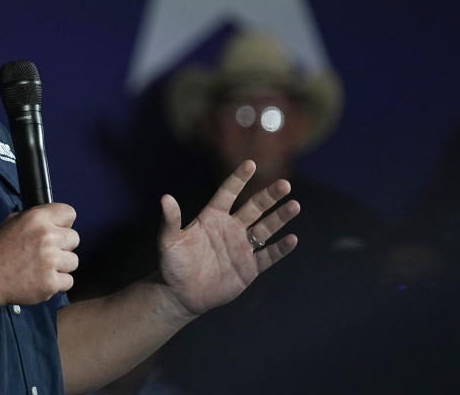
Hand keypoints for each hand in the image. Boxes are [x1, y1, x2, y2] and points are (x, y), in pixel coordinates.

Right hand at [0, 202, 79, 305]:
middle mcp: (47, 237)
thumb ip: (36, 217)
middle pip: (75, 238)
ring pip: (73, 261)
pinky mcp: (51, 282)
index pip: (69, 213)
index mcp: (37, 219)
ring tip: (43, 267)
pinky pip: (68, 281)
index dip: (64, 223)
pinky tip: (42, 279)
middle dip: (63, 245)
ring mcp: (50, 261)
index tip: (58, 230)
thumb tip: (54, 218)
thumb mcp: (13, 221)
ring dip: (61, 265)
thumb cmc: (0, 250)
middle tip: (48, 252)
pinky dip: (57, 283)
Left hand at [157, 160, 298, 317]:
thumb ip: (171, 220)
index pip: (228, 193)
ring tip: (294, 205)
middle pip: (253, 207)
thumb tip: (165, 198)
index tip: (250, 164)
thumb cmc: (172, 264)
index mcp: (212, 217)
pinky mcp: (249, 268)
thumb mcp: (169, 241)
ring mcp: (241, 248)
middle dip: (269, 196)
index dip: (238, 179)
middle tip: (285, 184)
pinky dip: (280, 248)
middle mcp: (230, 228)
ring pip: (265, 228)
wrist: (181, 294)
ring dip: (280, 217)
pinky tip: (292, 239)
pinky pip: (268, 256)